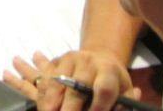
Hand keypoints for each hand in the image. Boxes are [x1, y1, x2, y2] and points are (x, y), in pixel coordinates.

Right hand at [4, 49, 136, 110]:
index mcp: (108, 71)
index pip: (103, 88)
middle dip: (69, 107)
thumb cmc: (114, 81)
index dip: (99, 104)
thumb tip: (123, 106)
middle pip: (76, 86)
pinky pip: (43, 78)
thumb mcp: (125, 91)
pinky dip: (39, 93)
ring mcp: (68, 59)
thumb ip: (124, 104)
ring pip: (55, 81)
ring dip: (48, 100)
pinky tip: (37, 101)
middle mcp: (87, 61)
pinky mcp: (55, 62)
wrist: (99, 57)